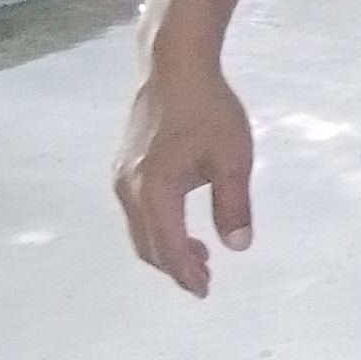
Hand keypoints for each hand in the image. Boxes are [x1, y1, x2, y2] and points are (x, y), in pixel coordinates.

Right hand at [114, 60, 257, 297]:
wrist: (175, 68)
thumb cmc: (208, 110)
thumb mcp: (233, 159)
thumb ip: (234, 205)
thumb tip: (238, 246)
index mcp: (155, 193)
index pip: (169, 248)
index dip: (187, 274)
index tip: (205, 291)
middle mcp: (129, 190)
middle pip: (148, 245)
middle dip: (174, 267)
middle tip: (203, 280)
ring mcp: (122, 178)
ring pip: (139, 229)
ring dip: (165, 248)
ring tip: (198, 256)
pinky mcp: (124, 166)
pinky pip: (136, 211)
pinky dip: (156, 228)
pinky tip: (180, 223)